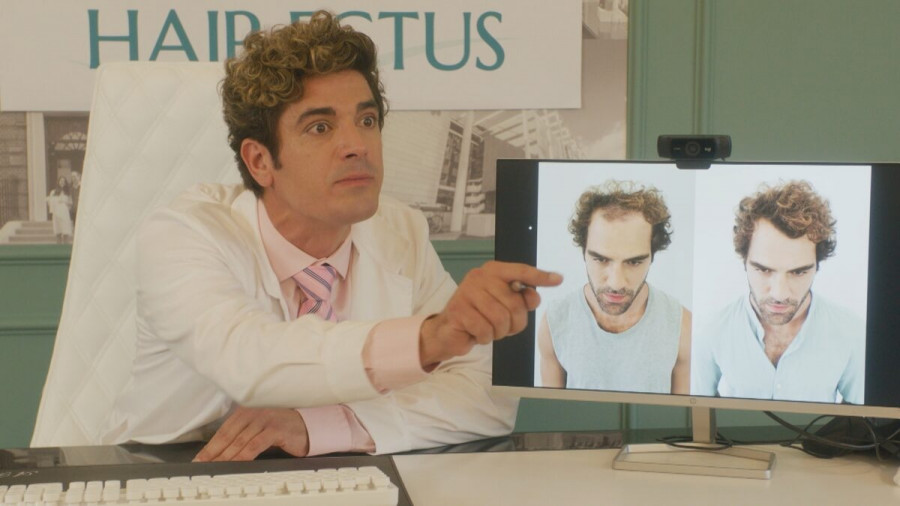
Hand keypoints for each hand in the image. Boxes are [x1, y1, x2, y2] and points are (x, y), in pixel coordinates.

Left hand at [194, 407, 308, 461]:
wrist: (307, 426)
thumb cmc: (281, 429)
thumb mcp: (258, 428)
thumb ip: (242, 435)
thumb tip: (220, 453)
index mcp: (246, 410)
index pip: (223, 430)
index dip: (210, 446)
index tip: (199, 459)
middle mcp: (253, 412)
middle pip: (228, 435)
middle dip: (213, 452)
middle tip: (202, 465)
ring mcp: (265, 419)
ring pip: (239, 441)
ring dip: (225, 456)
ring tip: (215, 467)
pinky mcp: (275, 430)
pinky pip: (255, 445)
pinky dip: (243, 456)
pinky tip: (236, 464)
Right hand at [419, 261, 562, 366]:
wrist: (449, 330)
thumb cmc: (480, 316)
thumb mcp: (504, 307)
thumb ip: (521, 300)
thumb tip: (535, 296)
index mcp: (493, 271)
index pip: (521, 271)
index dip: (540, 276)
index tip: (559, 279)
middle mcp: (479, 277)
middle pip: (514, 303)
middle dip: (513, 323)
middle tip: (502, 327)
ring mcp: (467, 292)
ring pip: (500, 318)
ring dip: (498, 332)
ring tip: (488, 329)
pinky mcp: (458, 310)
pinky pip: (485, 329)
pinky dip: (484, 338)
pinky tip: (476, 333)